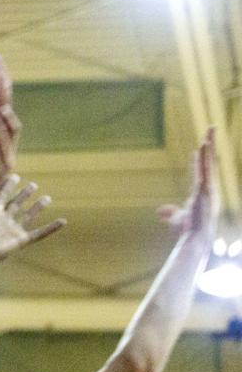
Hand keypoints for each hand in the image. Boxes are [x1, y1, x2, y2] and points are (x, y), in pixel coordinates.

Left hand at [0, 167, 65, 267]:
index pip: (0, 195)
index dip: (7, 186)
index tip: (15, 175)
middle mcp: (0, 220)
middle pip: (15, 204)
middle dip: (24, 195)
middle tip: (33, 185)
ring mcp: (10, 231)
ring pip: (27, 217)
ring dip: (37, 208)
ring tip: (48, 198)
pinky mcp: (19, 242)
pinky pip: (39, 234)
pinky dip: (51, 228)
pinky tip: (63, 221)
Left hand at [157, 127, 218, 241]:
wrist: (195, 240)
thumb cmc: (187, 232)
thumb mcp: (176, 220)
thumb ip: (170, 213)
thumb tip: (161, 210)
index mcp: (202, 195)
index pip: (200, 173)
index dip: (198, 161)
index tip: (197, 149)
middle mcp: (209, 189)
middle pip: (209, 164)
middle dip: (210, 147)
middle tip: (211, 130)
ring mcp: (208, 189)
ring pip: (209, 163)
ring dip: (209, 147)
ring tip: (209, 131)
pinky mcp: (205, 190)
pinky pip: (204, 170)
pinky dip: (204, 157)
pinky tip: (203, 145)